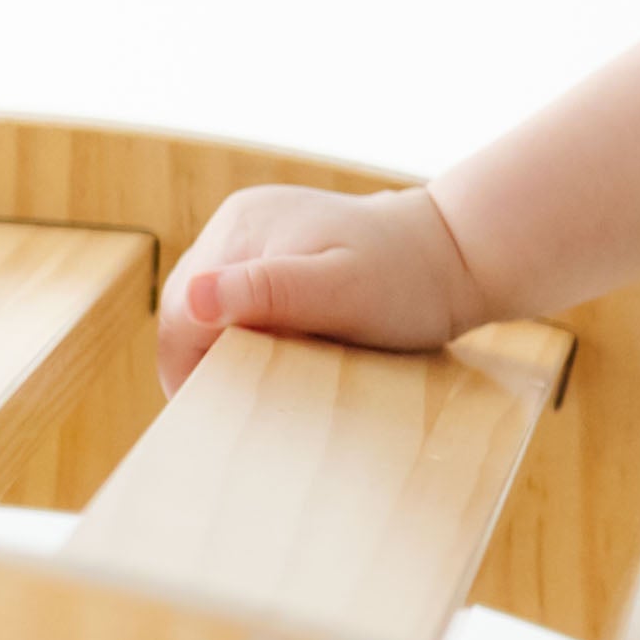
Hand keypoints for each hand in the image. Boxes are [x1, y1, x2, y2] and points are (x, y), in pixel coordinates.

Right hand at [155, 181, 491, 395]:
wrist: (458, 255)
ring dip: (225, 349)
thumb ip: (271, 293)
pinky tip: (279, 357)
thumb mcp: (345, 291)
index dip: (187, 368)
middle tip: (237, 412)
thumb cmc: (408, 280)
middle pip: (189, 308)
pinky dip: (250, 333)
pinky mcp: (277, 252)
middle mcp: (239, 224)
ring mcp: (257, 235)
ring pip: (212, 307)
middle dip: (204, 360)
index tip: (213, 416)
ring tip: (258, 388)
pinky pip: (241, 300)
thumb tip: (194, 300)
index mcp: (243, 228)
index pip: (181, 311)